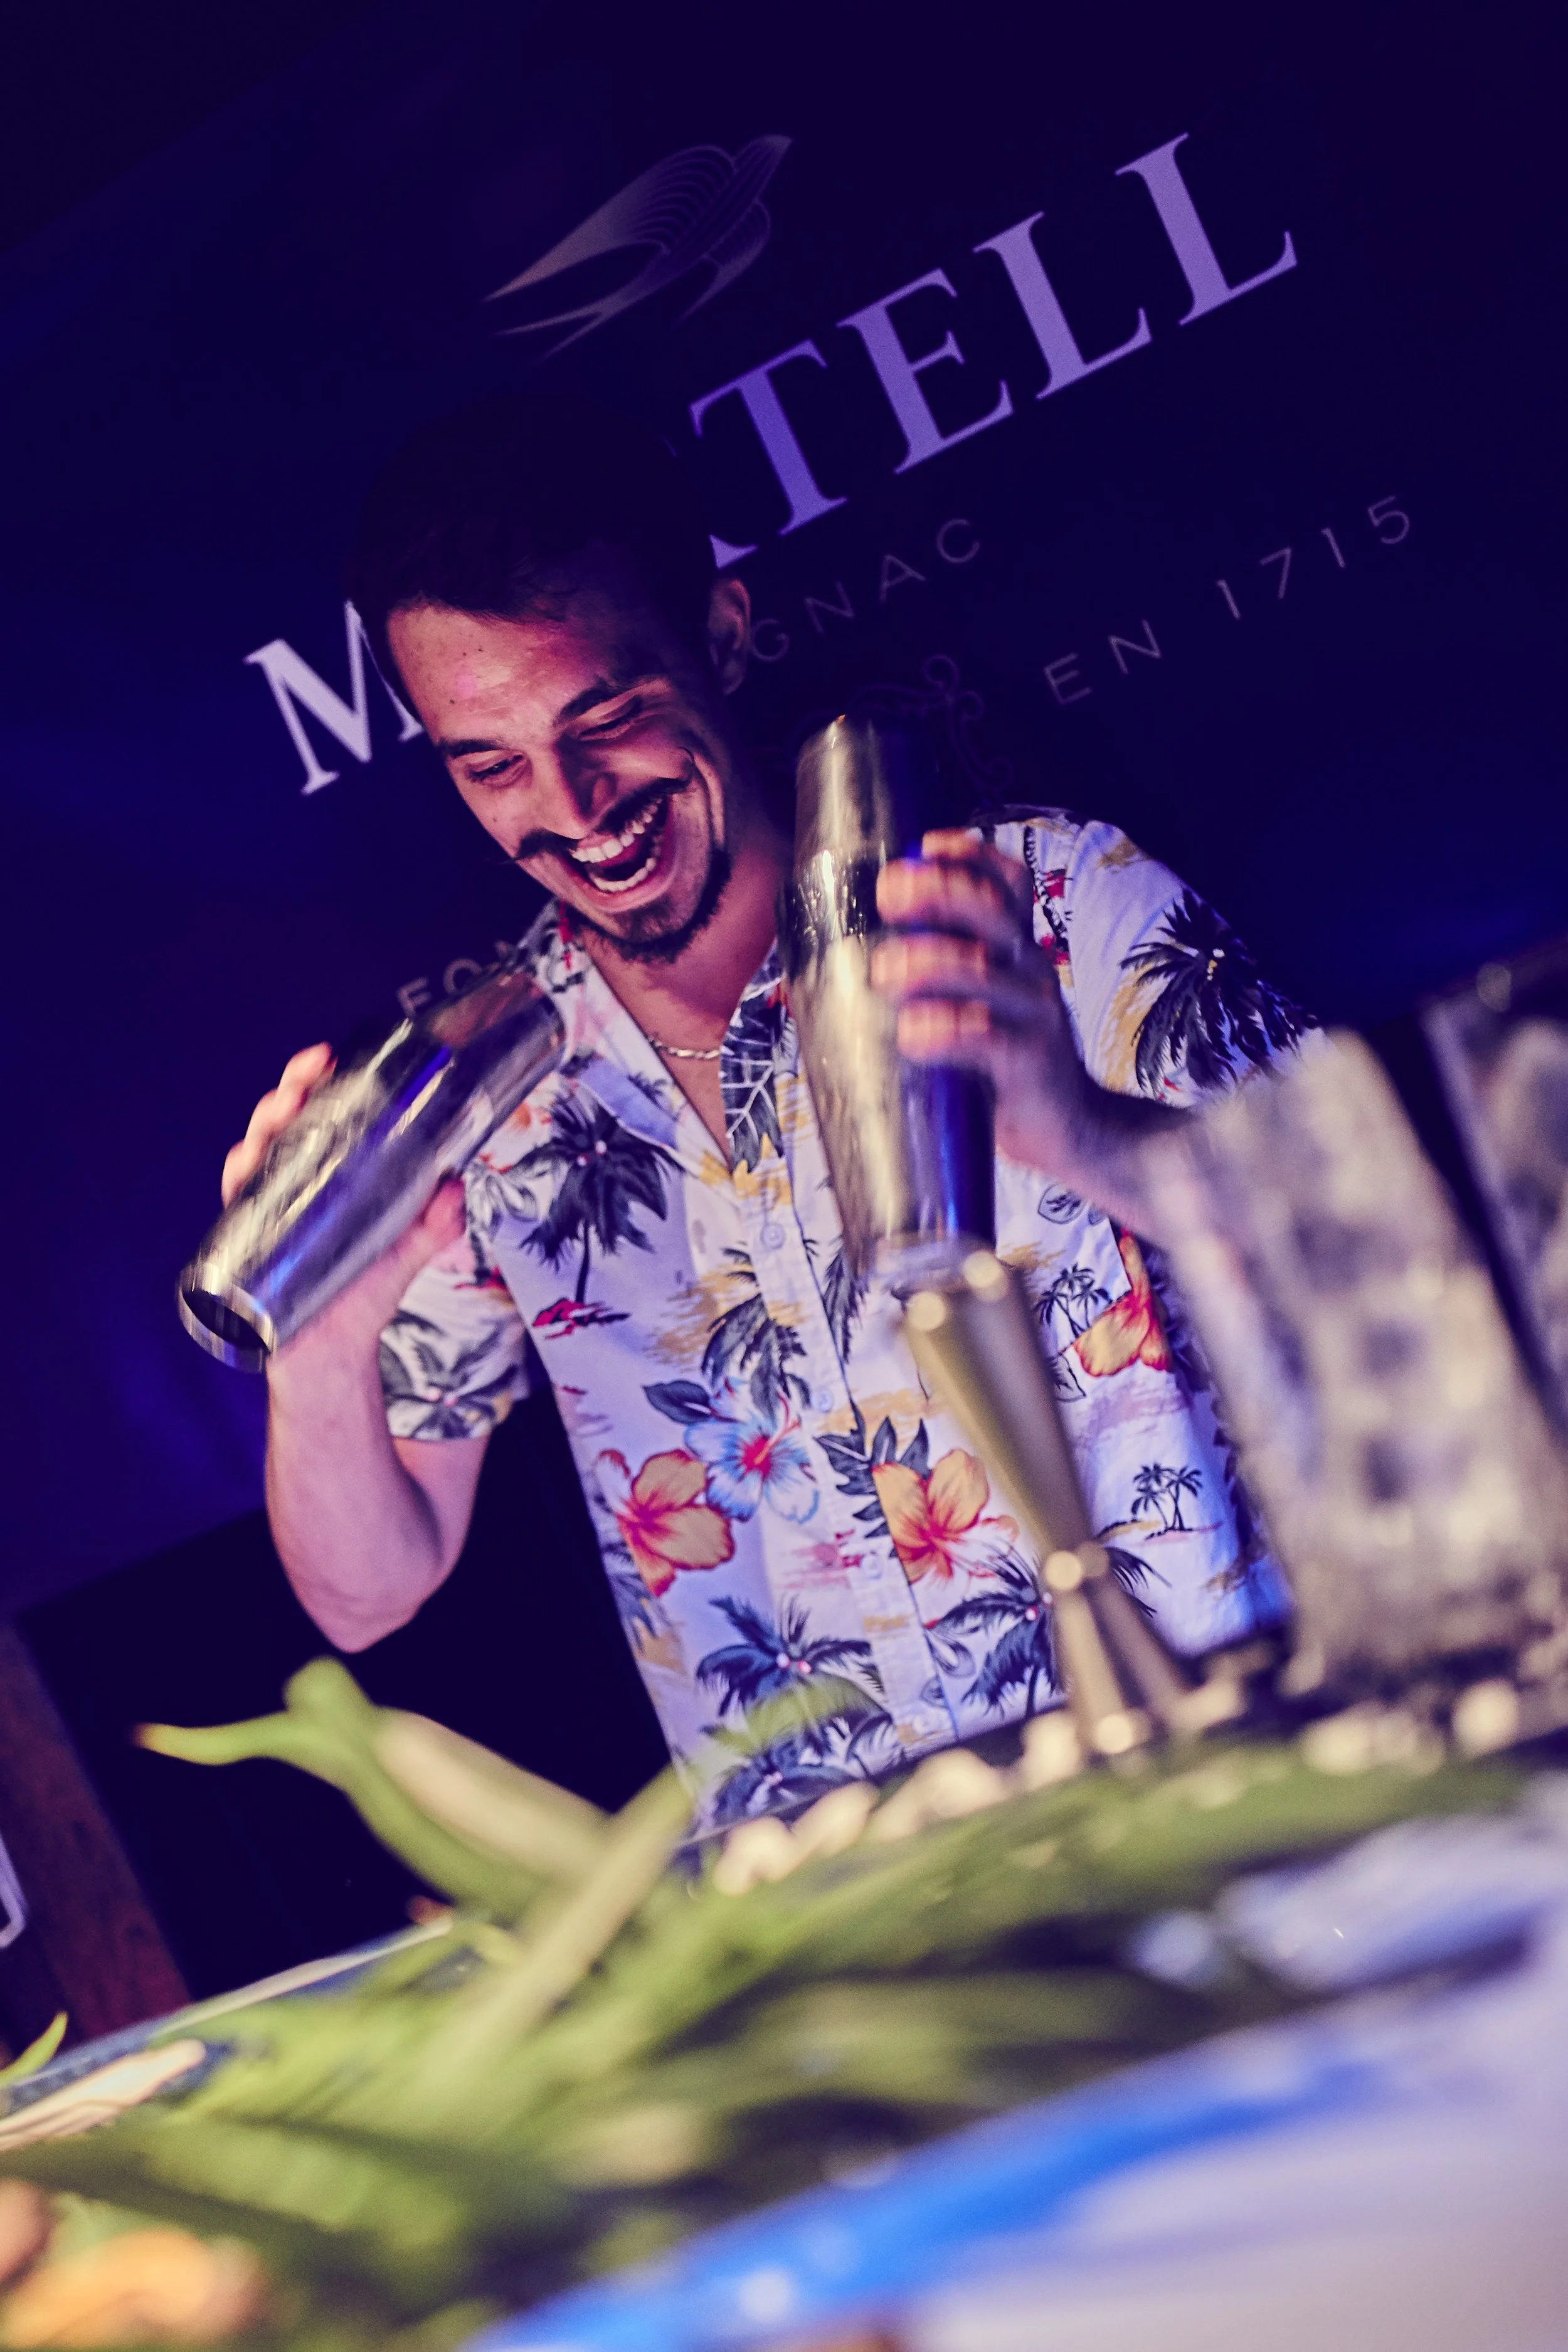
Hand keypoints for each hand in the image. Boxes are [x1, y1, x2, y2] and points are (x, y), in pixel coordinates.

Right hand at [223, 1044, 468, 1367]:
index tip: (328, 1056)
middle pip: (283, 1125)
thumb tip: (455, 1183)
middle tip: (307, 1076)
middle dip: (289, 1092)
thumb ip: (436, 1222)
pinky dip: (238, 1178)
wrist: (334, 1355)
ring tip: (283, 1108)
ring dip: (263, 1125)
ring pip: (255, 1153)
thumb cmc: (364, 1296)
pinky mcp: (249, 1243)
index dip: (317, 1083)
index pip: (319, 1117)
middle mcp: (294, 1186)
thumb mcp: (409, 1251)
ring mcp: (268, 1212)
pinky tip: (245, 1161)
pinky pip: (235, 1202)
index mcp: (329, 1176)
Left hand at [872, 830, 1094, 1172]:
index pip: (1008, 884)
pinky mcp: (1031, 1061)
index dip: (972, 857)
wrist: (1072, 1129)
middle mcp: (1030, 969)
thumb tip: (865, 952)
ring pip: (983, 969)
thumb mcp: (980, 1006)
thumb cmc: (1005, 1064)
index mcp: (1016, 950)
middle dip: (939, 893)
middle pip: (993, 911)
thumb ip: (940, 977)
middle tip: (890, 896)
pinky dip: (944, 1029)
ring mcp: (1035, 1013)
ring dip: (928, 961)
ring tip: (884, 971)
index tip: (926, 846)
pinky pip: (986, 1035)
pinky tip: (912, 1033)